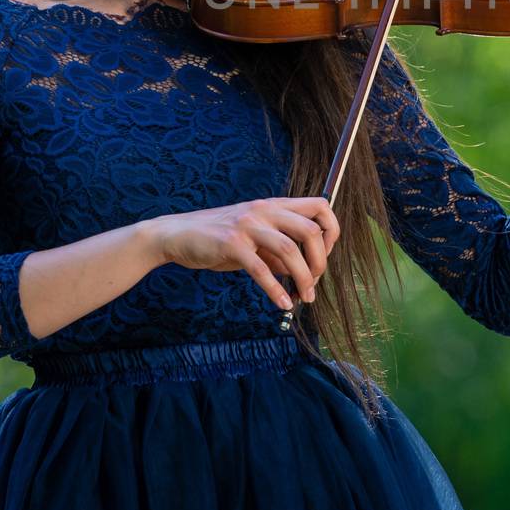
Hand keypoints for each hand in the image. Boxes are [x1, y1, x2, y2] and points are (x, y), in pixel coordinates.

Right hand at [149, 197, 339, 311]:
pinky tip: (281, 303)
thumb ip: (280, 251)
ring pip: (290, 251)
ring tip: (304, 298)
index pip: (320, 206)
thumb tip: (306, 274)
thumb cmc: (220, 238)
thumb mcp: (255, 238)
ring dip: (303, 279)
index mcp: (274, 205)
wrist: (178, 234)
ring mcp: (248, 225)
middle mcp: (264, 210)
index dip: (331, 231)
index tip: (326, 256)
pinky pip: (261, 269)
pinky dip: (275, 289)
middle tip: (314, 285)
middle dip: (320, 262)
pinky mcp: (231, 244)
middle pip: (310, 230)